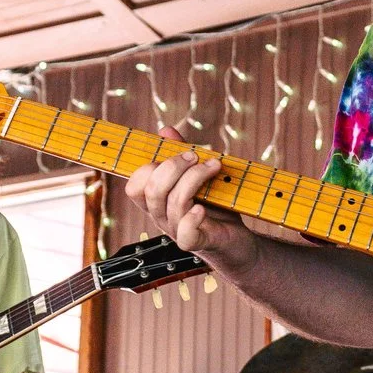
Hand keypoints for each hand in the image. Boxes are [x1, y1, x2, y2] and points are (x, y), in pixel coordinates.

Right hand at [125, 149, 258, 268]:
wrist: (237, 239)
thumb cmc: (215, 207)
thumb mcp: (198, 177)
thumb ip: (181, 155)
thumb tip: (165, 131)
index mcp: (157, 202)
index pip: (134, 186)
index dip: (148, 167)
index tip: (177, 152)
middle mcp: (162, 217)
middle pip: (152, 191)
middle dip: (173, 167)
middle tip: (195, 156)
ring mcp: (177, 231)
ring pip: (174, 203)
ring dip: (194, 179)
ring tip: (213, 167)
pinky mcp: (197, 242)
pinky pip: (185, 233)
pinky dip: (192, 218)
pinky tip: (203, 208)